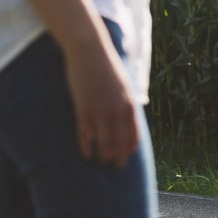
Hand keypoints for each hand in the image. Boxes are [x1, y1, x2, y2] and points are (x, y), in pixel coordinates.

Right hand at [63, 37, 138, 167]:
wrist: (90, 51)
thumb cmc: (107, 66)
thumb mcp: (124, 84)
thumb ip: (125, 100)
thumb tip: (127, 114)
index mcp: (129, 103)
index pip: (133, 132)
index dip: (130, 147)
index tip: (128, 155)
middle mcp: (117, 110)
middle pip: (120, 141)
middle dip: (119, 156)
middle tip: (116, 166)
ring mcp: (100, 110)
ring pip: (104, 142)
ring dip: (104, 155)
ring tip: (102, 163)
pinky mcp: (83, 109)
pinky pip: (86, 135)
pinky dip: (87, 147)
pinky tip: (87, 155)